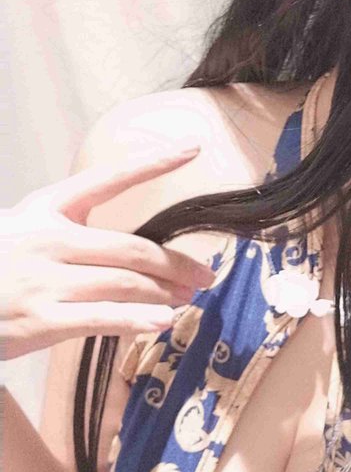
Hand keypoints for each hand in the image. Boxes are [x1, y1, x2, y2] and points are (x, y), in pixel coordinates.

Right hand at [0, 146, 216, 359]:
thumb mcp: (24, 231)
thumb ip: (72, 231)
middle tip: (205, 274)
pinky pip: (103, 317)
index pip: (109, 178)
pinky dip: (138, 320)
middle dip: (176, 262)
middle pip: (132, 247)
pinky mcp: (42, 318)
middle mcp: (48, 238)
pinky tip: (162, 322)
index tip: (192, 148)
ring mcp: (45, 279)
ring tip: (188, 299)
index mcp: (46, 208)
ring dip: (165, 292)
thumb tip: (135, 252)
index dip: (154, 163)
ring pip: (124, 282)